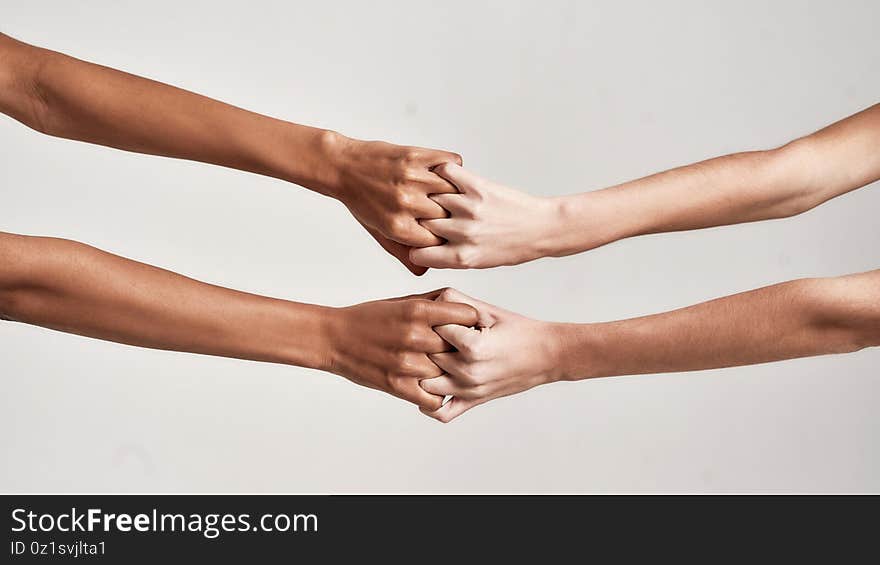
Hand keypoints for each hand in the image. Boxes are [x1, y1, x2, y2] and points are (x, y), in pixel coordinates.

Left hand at [326, 135, 462, 272]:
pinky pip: (450, 162)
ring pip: (454, 189)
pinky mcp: (415, 156)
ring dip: (456, 191)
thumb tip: (424, 271)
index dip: (443, 236)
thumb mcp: (378, 231)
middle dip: (450, 214)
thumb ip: (401, 252)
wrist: (342, 167)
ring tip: (451, 191)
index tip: (443, 229)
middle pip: (448, 216)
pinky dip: (453, 167)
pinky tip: (445, 172)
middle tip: (450, 209)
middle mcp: (406, 204)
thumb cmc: (361, 200)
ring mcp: (412, 178)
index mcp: (397, 227)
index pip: (438, 241)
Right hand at [326, 289, 477, 409]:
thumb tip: (462, 304)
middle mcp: (415, 335)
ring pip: (449, 374)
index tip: (470, 329)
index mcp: (418, 310)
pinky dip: (436, 396)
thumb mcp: (401, 302)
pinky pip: (434, 398)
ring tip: (445, 372)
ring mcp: (407, 363)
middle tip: (464, 353)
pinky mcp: (397, 386)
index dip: (472, 323)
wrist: (333, 338)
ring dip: (449, 374)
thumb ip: (433, 302)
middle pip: (461, 347)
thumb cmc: (369, 318)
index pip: (467, 316)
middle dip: (464, 350)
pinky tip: (431, 388)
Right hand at [410, 163, 561, 268]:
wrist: (543, 229)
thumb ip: (450, 258)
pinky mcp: (478, 187)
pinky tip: (444, 176)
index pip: (417, 253)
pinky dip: (442, 171)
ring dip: (429, 193)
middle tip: (421, 210)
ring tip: (430, 191)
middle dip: (419, 218)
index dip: (415, 246)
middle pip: (421, 223)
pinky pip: (447, 172)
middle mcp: (463, 234)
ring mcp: (469, 208)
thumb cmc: (512, 248)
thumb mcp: (478, 263)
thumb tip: (422, 252)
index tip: (417, 238)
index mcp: (462, 258)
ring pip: (430, 197)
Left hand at [419, 288, 563, 421]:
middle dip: (425, 345)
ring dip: (423, 372)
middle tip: (433, 336)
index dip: (433, 320)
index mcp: (472, 346)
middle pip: (426, 357)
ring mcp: (470, 390)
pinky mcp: (474, 401)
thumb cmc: (519, 331)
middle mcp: (468, 371)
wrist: (546, 355)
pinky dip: (429, 404)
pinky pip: (442, 413)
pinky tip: (431, 386)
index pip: (432, 330)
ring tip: (430, 358)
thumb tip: (432, 298)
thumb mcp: (489, 311)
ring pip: (426, 384)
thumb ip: (458, 302)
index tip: (440, 317)